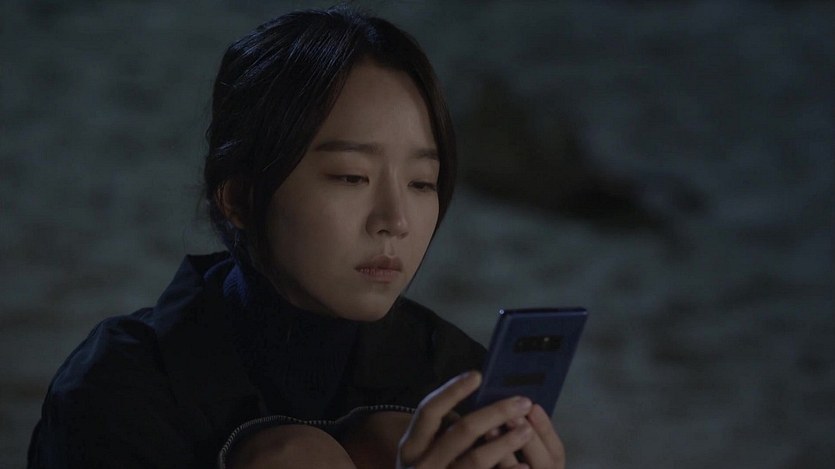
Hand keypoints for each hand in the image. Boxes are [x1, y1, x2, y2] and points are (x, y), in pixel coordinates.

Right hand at [397, 371, 564, 467]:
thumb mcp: (426, 451)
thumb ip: (446, 430)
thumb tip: (483, 400)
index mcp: (411, 446)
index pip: (429, 410)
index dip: (452, 391)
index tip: (477, 376)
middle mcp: (422, 465)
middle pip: (461, 431)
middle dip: (495, 413)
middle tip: (522, 402)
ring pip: (476, 459)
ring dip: (506, 442)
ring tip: (526, 430)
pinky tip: (524, 465)